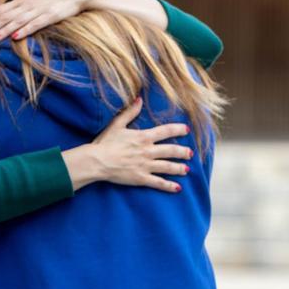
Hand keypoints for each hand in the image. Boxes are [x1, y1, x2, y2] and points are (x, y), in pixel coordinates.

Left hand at [0, 0, 93, 41]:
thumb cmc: (52, 0)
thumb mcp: (32, 4)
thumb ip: (18, 12)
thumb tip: (3, 23)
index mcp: (20, 2)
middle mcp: (26, 5)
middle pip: (3, 16)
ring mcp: (38, 10)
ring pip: (16, 21)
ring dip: (3, 30)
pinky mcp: (50, 15)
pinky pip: (35, 24)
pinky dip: (25, 30)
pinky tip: (16, 37)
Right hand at [62, 97, 192, 191]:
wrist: (97, 161)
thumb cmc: (105, 142)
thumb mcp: (117, 124)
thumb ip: (130, 112)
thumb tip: (139, 99)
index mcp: (143, 137)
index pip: (166, 131)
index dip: (178, 130)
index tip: (187, 130)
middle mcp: (148, 151)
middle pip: (171, 151)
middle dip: (183, 152)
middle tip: (190, 153)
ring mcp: (146, 165)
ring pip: (168, 167)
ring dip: (179, 168)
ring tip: (187, 169)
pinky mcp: (141, 178)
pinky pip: (158, 182)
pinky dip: (169, 186)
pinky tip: (177, 188)